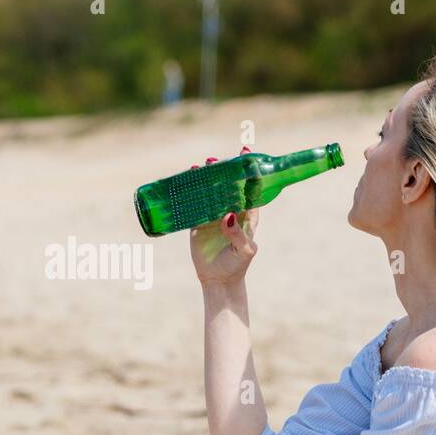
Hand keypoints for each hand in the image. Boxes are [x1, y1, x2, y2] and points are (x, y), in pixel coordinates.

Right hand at [189, 149, 259, 286]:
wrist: (218, 281)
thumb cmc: (237, 265)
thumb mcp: (244, 250)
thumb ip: (238, 233)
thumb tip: (227, 215)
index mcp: (247, 215)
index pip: (250, 189)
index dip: (248, 171)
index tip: (245, 153)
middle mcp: (231, 212)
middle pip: (227, 186)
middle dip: (222, 171)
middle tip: (214, 160)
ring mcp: (214, 216)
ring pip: (209, 192)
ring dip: (205, 179)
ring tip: (199, 166)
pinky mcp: (198, 224)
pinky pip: (193, 205)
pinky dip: (189, 194)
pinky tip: (185, 182)